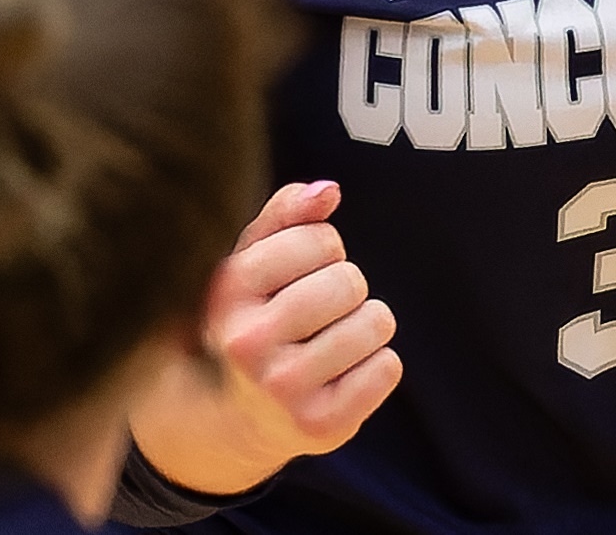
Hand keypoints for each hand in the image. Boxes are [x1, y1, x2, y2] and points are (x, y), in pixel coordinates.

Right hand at [128, 180, 402, 494]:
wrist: (240, 411)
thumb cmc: (256, 318)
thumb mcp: (254, 261)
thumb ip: (286, 215)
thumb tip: (328, 192)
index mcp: (228, 290)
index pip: (321, 239)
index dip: (325, 251)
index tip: (301, 274)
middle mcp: (248, 341)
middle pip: (350, 282)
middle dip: (346, 289)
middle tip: (318, 314)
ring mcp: (283, 388)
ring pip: (375, 322)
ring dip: (366, 326)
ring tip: (333, 342)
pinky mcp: (321, 425)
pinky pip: (388, 368)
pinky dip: (377, 365)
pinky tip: (343, 374)